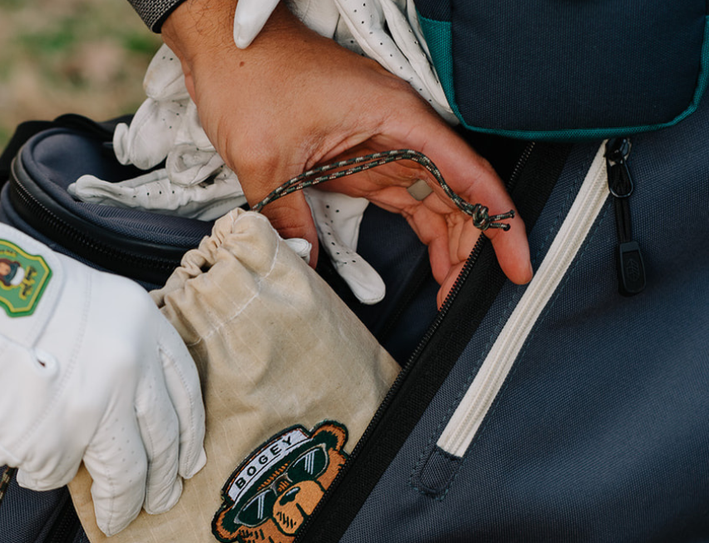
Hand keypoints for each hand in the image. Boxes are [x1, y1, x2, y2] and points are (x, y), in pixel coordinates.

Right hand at [0, 198, 205, 534]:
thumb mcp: (81, 298)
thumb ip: (115, 347)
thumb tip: (126, 406)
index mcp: (139, 321)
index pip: (185, 391)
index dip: (189, 432)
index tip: (188, 459)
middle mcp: (130, 364)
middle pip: (165, 439)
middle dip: (165, 478)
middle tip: (161, 499)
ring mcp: (96, 405)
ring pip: (127, 473)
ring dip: (124, 504)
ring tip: (118, 519)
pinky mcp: (55, 441)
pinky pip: (60, 473)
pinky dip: (49, 475)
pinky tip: (36, 466)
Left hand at [163, 0, 531, 305]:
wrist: (225, 46)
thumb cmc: (251, 77)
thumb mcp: (266, 159)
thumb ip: (289, 219)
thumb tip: (303, 262)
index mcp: (396, 118)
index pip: (469, 175)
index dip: (500, 223)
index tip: (516, 262)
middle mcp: (400, 129)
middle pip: (459, 194)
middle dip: (472, 247)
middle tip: (467, 296)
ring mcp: (385, 143)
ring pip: (437, 199)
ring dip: (449, 244)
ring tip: (450, 290)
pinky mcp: (365, 156)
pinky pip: (407, 197)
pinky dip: (423, 230)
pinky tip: (430, 260)